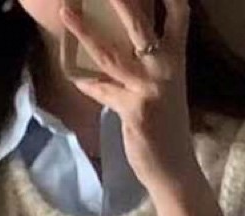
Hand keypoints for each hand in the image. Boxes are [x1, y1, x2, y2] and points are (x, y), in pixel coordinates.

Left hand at [58, 0, 198, 192]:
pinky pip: (101, 90)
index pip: (177, 16)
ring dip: (85, 32)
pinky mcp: (133, 111)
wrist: (174, 169)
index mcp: (174, 60)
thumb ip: (145, 63)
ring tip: (66, 12)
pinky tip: (74, 75)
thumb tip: (113, 38)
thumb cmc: (166, 127)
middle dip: (121, 1)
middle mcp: (164, 69)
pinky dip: (85, 82)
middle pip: (140, 25)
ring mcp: (148, 90)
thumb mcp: (162, 88)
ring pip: (110, 55)